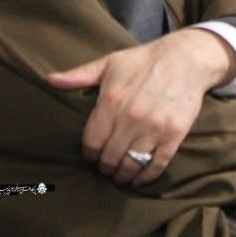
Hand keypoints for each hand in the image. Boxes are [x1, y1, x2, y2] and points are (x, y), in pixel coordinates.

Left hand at [47, 28, 235, 185]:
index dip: (89, 153)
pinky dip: (146, 177)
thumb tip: (49, 80)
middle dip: (105, 167)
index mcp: (111, 101)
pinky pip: (157, 165)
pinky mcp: (174, 134)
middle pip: (109, 158)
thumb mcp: (110, 63)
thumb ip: (80, 76)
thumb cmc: (145, 60)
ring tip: (120, 176)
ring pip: (131, 165)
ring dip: (123, 176)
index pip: (91, 143)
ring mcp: (154, 127)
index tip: (92, 155)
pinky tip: (139, 178)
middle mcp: (131, 117)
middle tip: (106, 167)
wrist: (186, 58)